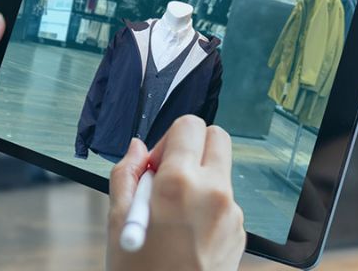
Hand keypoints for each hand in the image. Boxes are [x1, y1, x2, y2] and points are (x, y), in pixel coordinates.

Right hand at [108, 116, 244, 270]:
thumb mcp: (117, 221)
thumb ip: (127, 174)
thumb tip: (138, 147)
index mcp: (179, 183)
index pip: (189, 125)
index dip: (169, 139)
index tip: (156, 162)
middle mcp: (213, 191)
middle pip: (217, 137)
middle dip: (193, 147)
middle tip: (170, 174)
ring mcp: (233, 211)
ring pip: (222, 171)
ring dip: (202, 178)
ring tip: (175, 212)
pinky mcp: (241, 230)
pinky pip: (228, 201)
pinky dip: (210, 205)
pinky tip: (188, 232)